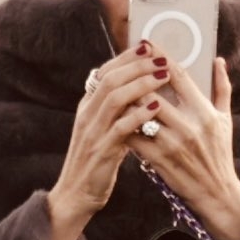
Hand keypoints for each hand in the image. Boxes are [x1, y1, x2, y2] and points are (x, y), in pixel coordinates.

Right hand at [47, 42, 166, 239]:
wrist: (76, 194)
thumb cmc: (97, 161)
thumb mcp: (105, 130)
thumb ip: (119, 111)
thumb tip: (143, 92)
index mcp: (88, 106)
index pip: (105, 71)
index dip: (127, 57)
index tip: (149, 45)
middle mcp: (87, 113)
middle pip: (111, 78)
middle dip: (137, 65)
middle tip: (162, 57)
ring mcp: (93, 130)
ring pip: (114, 97)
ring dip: (141, 83)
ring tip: (164, 75)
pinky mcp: (101, 149)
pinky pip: (121, 126)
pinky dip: (139, 114)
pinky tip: (157, 107)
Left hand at [129, 56, 239, 239]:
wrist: (216, 193)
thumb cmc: (221, 154)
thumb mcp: (225, 120)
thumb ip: (222, 88)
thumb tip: (218, 60)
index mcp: (205, 112)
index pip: (179, 76)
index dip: (160, 57)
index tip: (147, 44)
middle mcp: (189, 126)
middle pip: (152, 92)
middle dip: (136, 78)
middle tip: (124, 66)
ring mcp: (172, 143)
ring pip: (139, 113)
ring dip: (126, 101)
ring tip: (117, 90)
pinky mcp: (159, 159)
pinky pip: (134, 136)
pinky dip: (124, 125)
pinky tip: (118, 118)